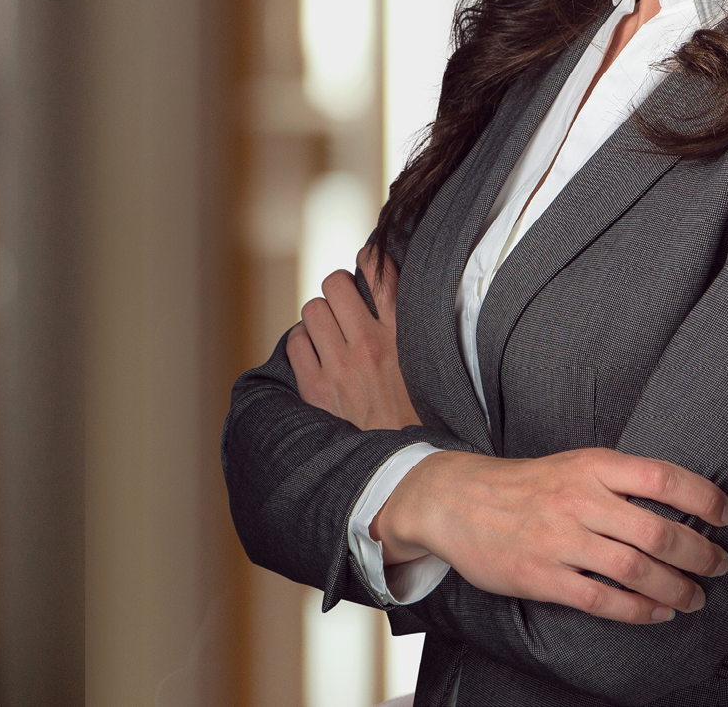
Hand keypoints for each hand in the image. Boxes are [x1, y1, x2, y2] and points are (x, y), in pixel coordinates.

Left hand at [288, 245, 420, 431]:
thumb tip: (400, 307)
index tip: (367, 259)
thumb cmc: (420, 420)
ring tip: (329, 329)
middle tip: (344, 302)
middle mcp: (368, 345)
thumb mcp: (431, 372)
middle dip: (337, 288)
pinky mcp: (315, 388)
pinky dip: (303, 342)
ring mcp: (338, 367)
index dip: (370, 258)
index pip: (381, 274)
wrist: (400, 470)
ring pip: (312, 309)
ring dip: (319, 315)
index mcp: (401, 338)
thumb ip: (417, 337)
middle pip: (335, 284)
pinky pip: (296, 342)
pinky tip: (315, 352)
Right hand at [372, 447, 727, 623]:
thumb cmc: (525, 485)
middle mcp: (579, 499)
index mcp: (591, 465)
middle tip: (720, 565)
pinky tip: (658, 614)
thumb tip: (679, 502)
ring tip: (695, 598)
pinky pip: (602, 600)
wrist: (454, 500)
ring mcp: (559, 540)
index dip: (702, 497)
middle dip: (699, 553)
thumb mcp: (572, 464)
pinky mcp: (541, 576)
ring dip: (676, 588)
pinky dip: (638, 611)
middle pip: (657, 529)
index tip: (727, 515)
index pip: (662, 476)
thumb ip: (618, 479)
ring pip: (635, 569)